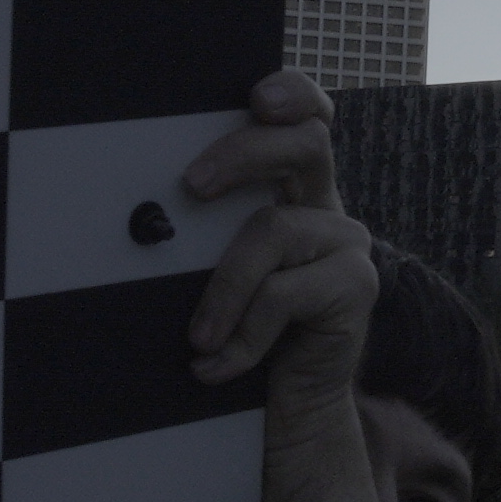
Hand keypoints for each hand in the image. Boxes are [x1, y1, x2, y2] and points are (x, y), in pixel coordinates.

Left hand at [179, 71, 371, 397]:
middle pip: (305, 144)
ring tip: (197, 337)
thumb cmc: (238, 330)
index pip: (308, 118)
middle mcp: (327, 206)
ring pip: (273, 229)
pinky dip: (243, 333)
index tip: (258, 96)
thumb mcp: (215, 268)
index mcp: (296, 189)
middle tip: (193, 185)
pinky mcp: (357, 286)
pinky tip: (219, 364)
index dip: (294, 95)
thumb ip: (207, 226)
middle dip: (243, 152)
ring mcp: (347, 244)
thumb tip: (143, 204)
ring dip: (224, 288)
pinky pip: (283, 293)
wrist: (286, 407)